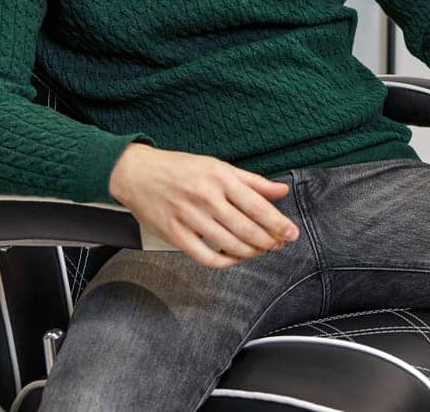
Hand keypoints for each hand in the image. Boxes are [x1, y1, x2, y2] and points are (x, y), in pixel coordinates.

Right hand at [108, 143, 298, 268]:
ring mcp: (189, 217)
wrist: (137, 173)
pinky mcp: (175, 234)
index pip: (257, 206)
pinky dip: (225, 262)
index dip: (278, 223)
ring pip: (229, 245)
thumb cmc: (179, 168)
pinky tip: (233, 258)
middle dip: (268, 241)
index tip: (291, 233)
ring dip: (250, 252)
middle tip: (278, 244)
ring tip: (259, 250)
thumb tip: (281, 191)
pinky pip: (206, 257)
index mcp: (219, 178)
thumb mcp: (218, 166)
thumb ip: (252, 181)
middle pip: (246, 229)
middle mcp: (206, 197)